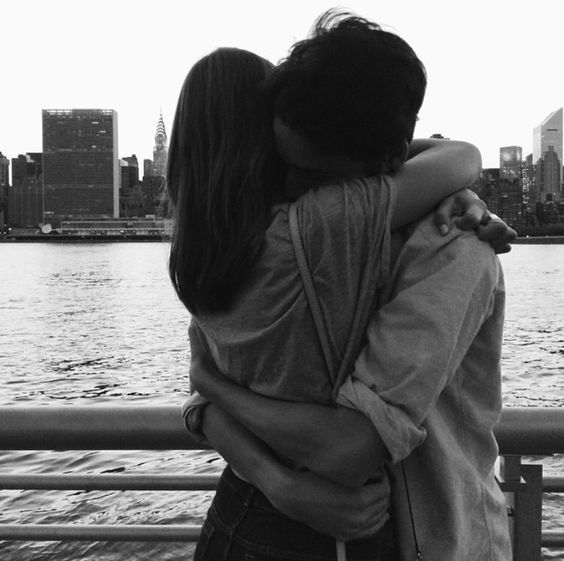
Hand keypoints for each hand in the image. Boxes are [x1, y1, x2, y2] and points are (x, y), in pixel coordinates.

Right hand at [268, 469, 389, 540]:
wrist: (295, 498)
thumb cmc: (314, 481)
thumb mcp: (341, 473)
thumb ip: (363, 475)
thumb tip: (378, 473)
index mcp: (359, 499)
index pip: (385, 489)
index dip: (384, 478)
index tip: (380, 473)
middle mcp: (358, 517)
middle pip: (384, 503)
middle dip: (383, 491)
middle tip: (378, 481)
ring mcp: (352, 528)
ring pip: (379, 518)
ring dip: (381, 505)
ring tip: (377, 495)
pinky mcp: (346, 534)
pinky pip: (370, 531)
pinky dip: (377, 523)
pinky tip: (379, 516)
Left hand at [433, 188, 516, 253]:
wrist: (461, 204)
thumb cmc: (452, 206)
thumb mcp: (444, 206)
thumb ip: (441, 217)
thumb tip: (444, 232)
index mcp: (475, 205)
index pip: (473, 218)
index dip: (465, 225)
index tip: (457, 226)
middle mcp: (489, 215)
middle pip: (500, 227)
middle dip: (486, 235)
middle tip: (475, 236)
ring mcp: (495, 226)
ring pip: (509, 235)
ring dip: (496, 243)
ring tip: (481, 244)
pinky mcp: (497, 236)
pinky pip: (507, 245)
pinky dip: (497, 249)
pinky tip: (484, 249)